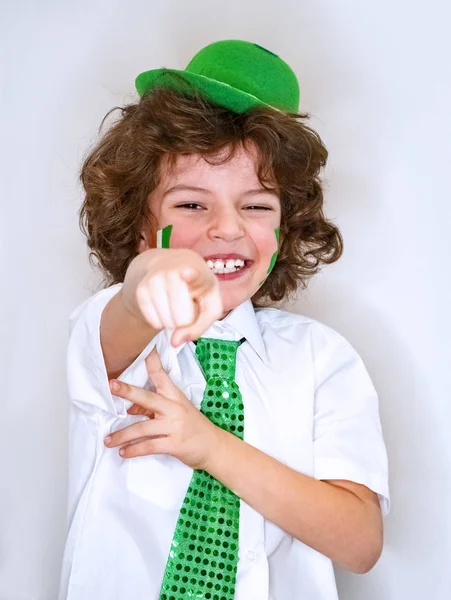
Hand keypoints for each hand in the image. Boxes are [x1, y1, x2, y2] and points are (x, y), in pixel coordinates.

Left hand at [104, 347, 221, 469]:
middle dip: (128, 391)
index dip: (152, 361)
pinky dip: (133, 450)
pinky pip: (148, 446)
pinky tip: (123, 452)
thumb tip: (129, 409)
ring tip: (108, 440)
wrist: (214, 446)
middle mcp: (174, 408)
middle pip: (147, 397)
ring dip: (122, 435)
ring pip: (142, 428)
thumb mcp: (176, 412)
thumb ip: (152, 408)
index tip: (144, 348)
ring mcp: (174, 426)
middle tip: (111, 385)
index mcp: (175, 396)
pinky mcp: (174, 444)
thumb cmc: (193, 426)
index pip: (161, 375)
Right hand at [122, 248, 222, 345]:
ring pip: (166, 322)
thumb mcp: (210, 306)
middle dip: (186, 321)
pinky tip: (165, 307)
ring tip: (177, 304)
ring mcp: (155, 279)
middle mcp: (174, 271)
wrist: (172, 266)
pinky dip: (160, 322)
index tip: (185, 272)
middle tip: (188, 305)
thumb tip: (175, 341)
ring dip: (173, 322)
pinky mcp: (141, 290)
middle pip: (181, 319)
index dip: (190, 275)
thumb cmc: (198, 289)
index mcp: (198, 272)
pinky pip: (153, 321)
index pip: (193, 274)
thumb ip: (199, 327)